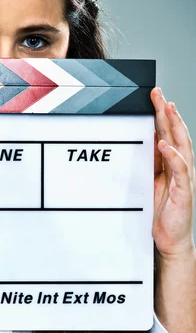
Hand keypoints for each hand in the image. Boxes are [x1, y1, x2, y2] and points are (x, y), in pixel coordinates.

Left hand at [150, 87, 194, 258]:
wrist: (170, 238)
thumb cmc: (161, 211)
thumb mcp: (151, 181)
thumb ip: (152, 161)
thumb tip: (147, 140)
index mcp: (172, 163)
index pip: (168, 132)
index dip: (163, 113)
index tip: (156, 96)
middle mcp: (180, 167)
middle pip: (176, 133)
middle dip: (167, 112)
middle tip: (159, 94)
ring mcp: (184, 178)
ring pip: (181, 146)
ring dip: (174, 127)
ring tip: (167, 110)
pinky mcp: (183, 191)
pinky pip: (180, 170)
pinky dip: (173, 156)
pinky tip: (165, 145)